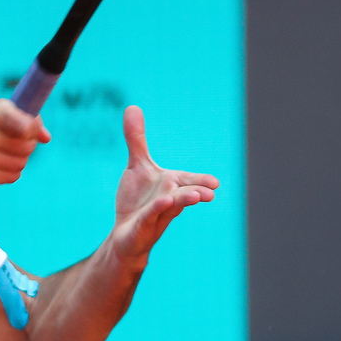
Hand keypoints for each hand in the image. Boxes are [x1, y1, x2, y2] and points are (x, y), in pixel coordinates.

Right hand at [0, 100, 50, 189]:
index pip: (28, 126)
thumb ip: (20, 118)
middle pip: (27, 147)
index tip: (30, 131)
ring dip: (18, 160)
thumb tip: (46, 137)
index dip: (34, 130)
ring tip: (2, 154)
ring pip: (21, 163)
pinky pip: (12, 176)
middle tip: (14, 143)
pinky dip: (9, 172)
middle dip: (26, 146)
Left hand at [109, 106, 218, 266]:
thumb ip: (137, 139)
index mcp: (172, 185)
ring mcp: (155, 215)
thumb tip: (132, 106)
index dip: (201, 182)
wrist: (125, 234)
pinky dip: (156, 210)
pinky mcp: (141, 228)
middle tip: (210, 193)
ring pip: (170, 208)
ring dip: (181, 202)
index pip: (189, 181)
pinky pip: (149, 218)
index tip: (216, 183)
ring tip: (195, 197)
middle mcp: (168, 200)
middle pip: (184, 195)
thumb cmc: (137, 201)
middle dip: (196, 192)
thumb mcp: (136, 166)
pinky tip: (164, 202)